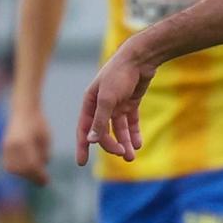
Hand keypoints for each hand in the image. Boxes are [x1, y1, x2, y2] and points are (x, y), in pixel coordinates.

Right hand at [2, 106, 51, 185]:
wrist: (24, 110)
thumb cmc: (39, 124)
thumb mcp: (46, 139)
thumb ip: (43, 154)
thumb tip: (42, 168)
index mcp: (24, 142)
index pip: (31, 165)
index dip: (39, 175)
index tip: (47, 181)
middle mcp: (12, 145)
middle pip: (21, 168)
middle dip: (32, 177)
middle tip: (43, 181)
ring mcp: (6, 146)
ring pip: (12, 168)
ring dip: (23, 175)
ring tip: (35, 175)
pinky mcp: (3, 147)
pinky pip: (7, 164)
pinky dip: (16, 170)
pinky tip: (26, 171)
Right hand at [76, 41, 154, 165]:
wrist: (140, 58)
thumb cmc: (119, 75)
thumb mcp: (107, 99)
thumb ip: (100, 120)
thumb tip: (91, 140)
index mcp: (90, 102)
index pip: (84, 128)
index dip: (83, 146)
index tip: (81, 163)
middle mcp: (101, 104)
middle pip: (103, 131)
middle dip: (111, 145)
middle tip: (122, 154)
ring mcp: (117, 104)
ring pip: (119, 129)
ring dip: (124, 142)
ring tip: (131, 156)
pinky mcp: (131, 102)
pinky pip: (131, 122)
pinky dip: (134, 133)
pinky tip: (138, 144)